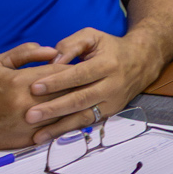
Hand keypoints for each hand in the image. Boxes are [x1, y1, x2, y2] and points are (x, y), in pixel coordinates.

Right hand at [0, 44, 82, 152]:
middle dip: (80, 84)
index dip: (73, 67)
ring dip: (78, 104)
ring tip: (87, 96)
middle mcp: (27, 103)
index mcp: (20, 81)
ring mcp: (30, 123)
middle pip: (68, 91)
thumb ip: (26, 53)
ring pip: (66, 112)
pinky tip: (74, 115)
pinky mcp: (29, 139)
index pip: (60, 71)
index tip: (80, 65)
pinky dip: (67, 122)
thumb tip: (52, 50)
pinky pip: (57, 130)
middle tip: (89, 80)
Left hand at [24, 27, 168, 137]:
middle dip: (54, 108)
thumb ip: (70, 45)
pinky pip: (87, 123)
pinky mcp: (111, 112)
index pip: (79, 74)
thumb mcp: (92, 36)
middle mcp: (112, 85)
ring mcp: (113, 102)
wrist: (142, 61)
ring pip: (84, 116)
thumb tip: (51, 62)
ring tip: (37, 136)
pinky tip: (50, 137)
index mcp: (108, 64)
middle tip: (30, 115)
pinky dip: (68, 131)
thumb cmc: (110, 47)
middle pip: (81, 99)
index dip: (57, 82)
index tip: (34, 88)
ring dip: (59, 127)